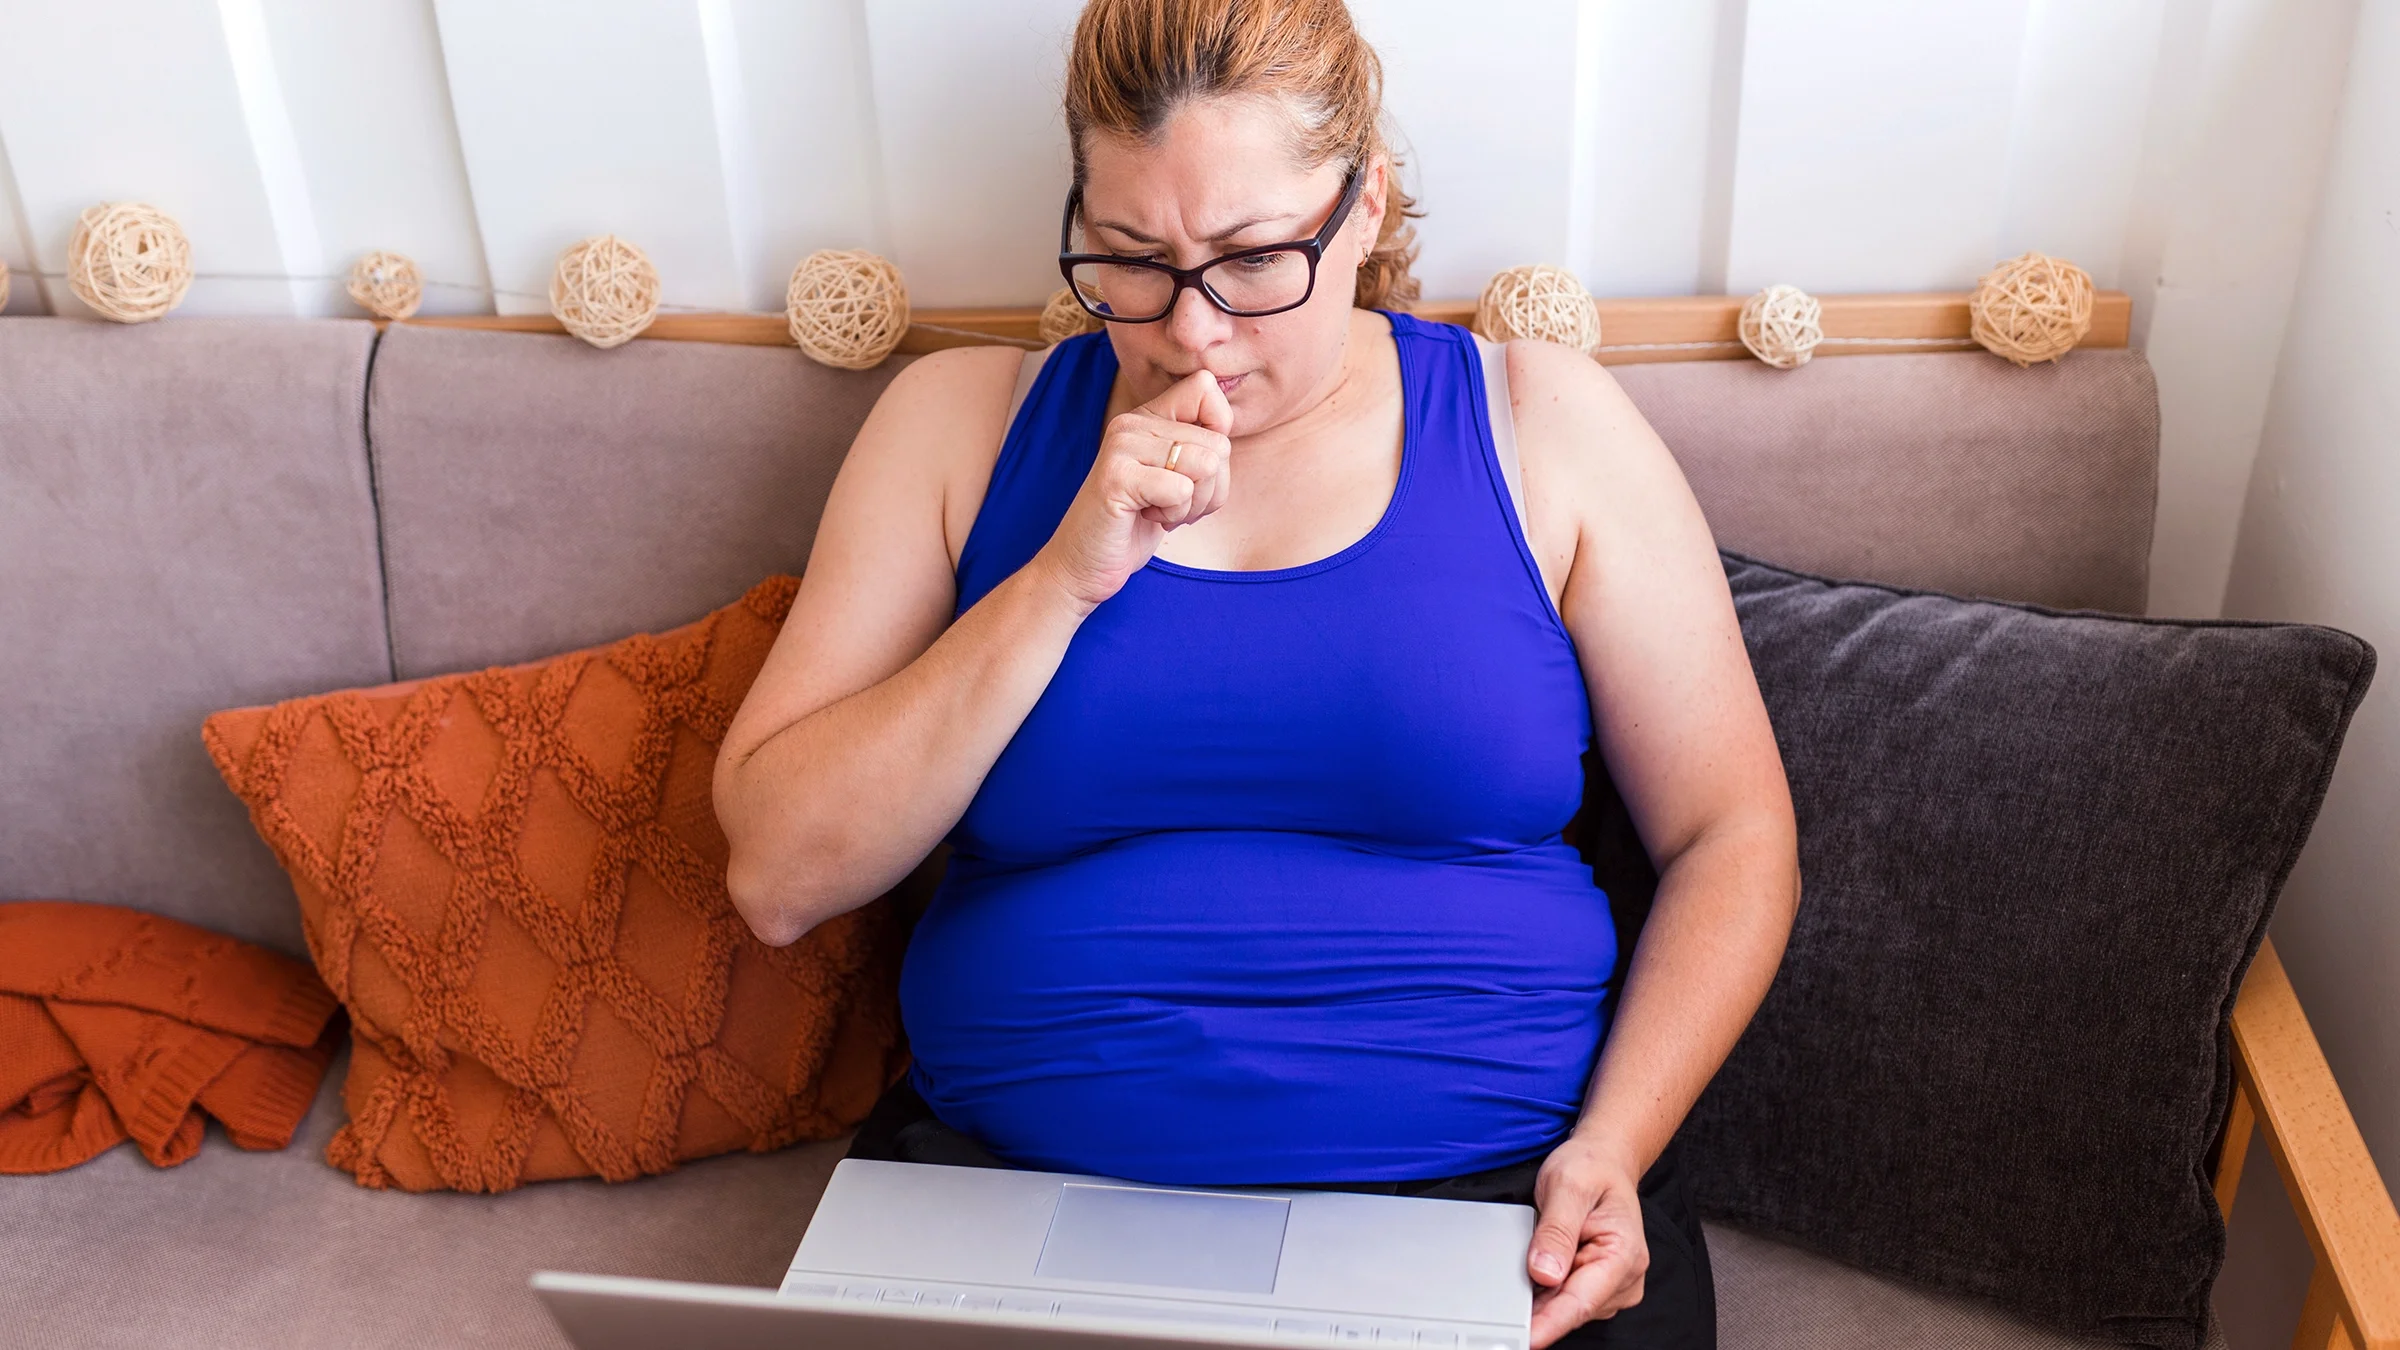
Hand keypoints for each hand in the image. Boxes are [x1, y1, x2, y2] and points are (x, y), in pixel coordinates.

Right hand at [1032, 368, 1232, 608]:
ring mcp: (1122, 447)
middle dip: (1209, 488)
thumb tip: (1226, 431)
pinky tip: (1146, 518)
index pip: (1206, 388)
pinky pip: (1182, 490)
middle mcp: (1132, 423)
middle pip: (1218, 443)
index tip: (1193, 470)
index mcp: (1147, 417)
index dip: (1219, 434)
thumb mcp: (1175, 479)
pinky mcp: (1118, 478)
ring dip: (1192, 504)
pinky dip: (1174, 515)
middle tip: (1172, 504)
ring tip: (1159, 510)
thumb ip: (1198, 449)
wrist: (1083, 565)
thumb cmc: (1134, 525)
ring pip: (1205, 465)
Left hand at [1526, 1134, 1648, 1347]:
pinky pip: (1566, 1298)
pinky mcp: (1597, 1285)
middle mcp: (1624, 1278)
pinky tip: (1531, 1276)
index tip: (1526, 1337)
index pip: (1582, 1302)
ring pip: (1567, 1307)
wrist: (1603, 1160)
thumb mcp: (1567, 1186)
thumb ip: (1556, 1231)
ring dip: (1541, 1298)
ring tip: (1522, 1268)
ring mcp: (1612, 1285)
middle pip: (1572, 1309)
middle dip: (1538, 1309)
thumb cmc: (1590, 1168)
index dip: (1550, 1323)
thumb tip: (1544, 1273)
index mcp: (1624, 1255)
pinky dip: (1546, 1293)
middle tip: (1500, 1305)